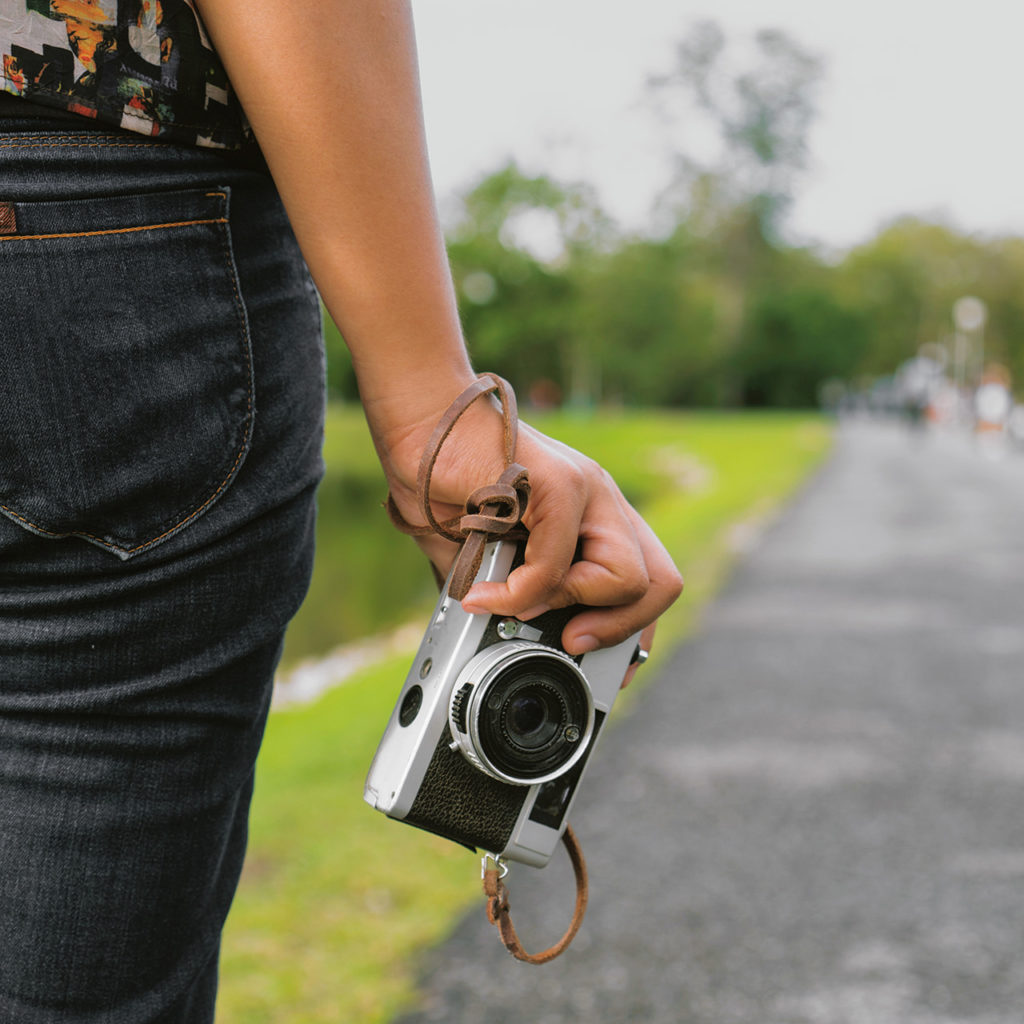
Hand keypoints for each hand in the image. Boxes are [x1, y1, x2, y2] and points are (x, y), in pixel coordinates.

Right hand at [378, 392, 682, 658]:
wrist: (420, 421)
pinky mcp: (561, 483)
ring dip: (567, 607)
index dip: (634, 632)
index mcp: (595, 517)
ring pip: (627, 579)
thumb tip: (509, 637)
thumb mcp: (490, 554)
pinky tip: (483, 593)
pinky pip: (558, 568)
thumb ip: (514, 590)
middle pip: (662, 583)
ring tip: (518, 602)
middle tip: (571, 642)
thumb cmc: (447, 484)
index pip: (650, 581)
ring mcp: (589, 488)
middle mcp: (603, 500)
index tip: (607, 668)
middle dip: (619, 632)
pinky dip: (517, 595)